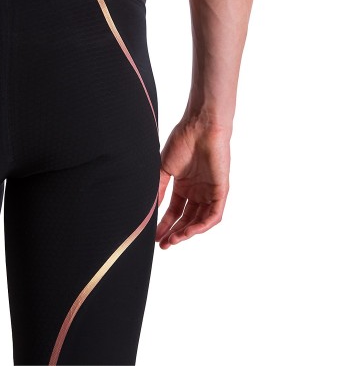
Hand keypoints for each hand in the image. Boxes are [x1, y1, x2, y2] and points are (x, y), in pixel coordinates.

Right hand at [156, 117, 230, 248]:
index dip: (165, 224)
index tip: (155, 236)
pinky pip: (214, 214)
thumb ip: (158, 189)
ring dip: (187, 232)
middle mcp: (197, 191)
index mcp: (184, 186)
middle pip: (186, 219)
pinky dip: (203, 225)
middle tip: (163, 244)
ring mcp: (209, 191)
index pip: (175, 211)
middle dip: (175, 233)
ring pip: (200, 220)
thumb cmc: (182, 141)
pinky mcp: (221, 190)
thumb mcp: (164, 169)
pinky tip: (190, 232)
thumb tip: (150, 209)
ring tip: (173, 240)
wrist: (199, 127)